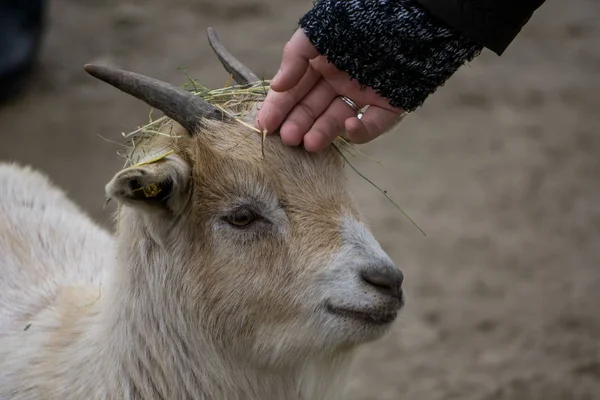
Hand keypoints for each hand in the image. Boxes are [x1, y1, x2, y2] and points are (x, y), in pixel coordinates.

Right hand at [256, 29, 405, 152]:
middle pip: (313, 109)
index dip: (279, 107)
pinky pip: (371, 125)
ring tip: (308, 144)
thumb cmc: (359, 20)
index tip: (265, 125)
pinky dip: (359, 131)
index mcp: (322, 64)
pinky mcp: (388, 107)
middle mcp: (339, 82)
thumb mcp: (318, 32)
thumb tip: (276, 86)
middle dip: (298, 124)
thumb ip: (295, 57)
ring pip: (337, 120)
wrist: (409, 19)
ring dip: (321, 133)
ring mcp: (362, 96)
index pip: (295, 90)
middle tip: (287, 139)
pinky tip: (348, 125)